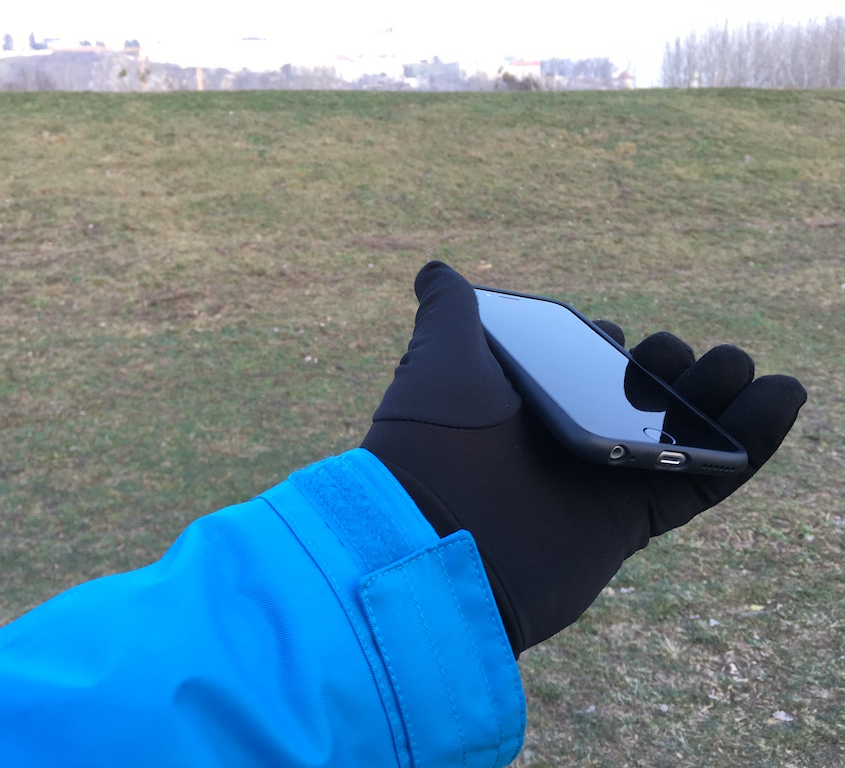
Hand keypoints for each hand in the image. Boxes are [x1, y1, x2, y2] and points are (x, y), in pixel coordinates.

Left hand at [362, 262, 806, 656]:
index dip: (604, 344)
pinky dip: (752, 443)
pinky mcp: (634, 518)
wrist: (436, 541)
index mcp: (525, 400)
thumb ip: (451, 314)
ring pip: (682, 432)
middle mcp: (567, 440)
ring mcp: (604, 479)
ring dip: (719, 395)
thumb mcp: (439, 363)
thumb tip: (435, 269)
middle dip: (669, 365)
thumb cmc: (434, 443)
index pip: (583, 363)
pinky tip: (782, 397)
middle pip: (641, 393)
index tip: (604, 335)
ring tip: (737, 367)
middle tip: (670, 356)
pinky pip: (709, 480)